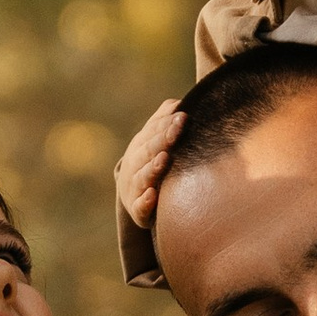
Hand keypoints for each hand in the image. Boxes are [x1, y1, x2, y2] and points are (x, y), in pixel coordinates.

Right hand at [115, 97, 183, 234]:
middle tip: (178, 130)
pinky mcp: (138, 211)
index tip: (183, 116)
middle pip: (147, 151)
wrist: (133, 197)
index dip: (166, 124)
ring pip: (142, 177)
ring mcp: (135, 188)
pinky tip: (153, 195)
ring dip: (152, 168)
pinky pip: (140, 207)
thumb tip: (177, 104)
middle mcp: (135, 166)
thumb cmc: (150, 163)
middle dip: (162, 140)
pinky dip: (145, 201)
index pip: (152, 132)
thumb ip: (163, 121)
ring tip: (165, 159)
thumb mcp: (153, 141)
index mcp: (141, 146)